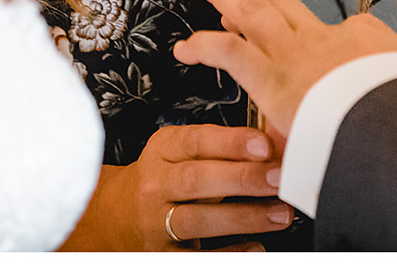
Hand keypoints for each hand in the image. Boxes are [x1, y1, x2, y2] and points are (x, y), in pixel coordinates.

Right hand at [63, 123, 292, 250]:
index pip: (196, 141)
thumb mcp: (181, 151)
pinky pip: (194, 256)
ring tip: (279, 214)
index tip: (264, 145)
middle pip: (196, 180)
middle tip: (280, 179)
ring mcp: (154, 222)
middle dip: (242, 178)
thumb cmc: (165, 177)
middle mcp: (154, 185)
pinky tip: (256, 246)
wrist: (116, 214)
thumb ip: (220, 148)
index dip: (231, 142)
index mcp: (163, 150)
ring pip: (196, 220)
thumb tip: (275, 147)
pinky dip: (229, 252)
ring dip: (243, 217)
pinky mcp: (159, 254)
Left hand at [173, 0, 396, 136]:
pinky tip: (185, 48)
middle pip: (287, 6)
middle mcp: (329, 37)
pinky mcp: (274, 76)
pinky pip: (229, 51)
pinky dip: (204, 46)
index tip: (326, 62)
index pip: (344, 32)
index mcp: (368, 40)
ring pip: (254, 12)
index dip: (331, 44)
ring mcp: (299, 53)